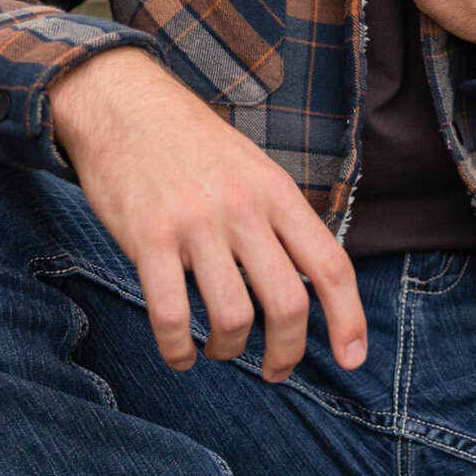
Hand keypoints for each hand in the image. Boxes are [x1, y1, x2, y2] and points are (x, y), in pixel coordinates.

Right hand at [49, 49, 367, 383]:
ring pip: (231, 317)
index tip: (352, 359)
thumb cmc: (190, 143)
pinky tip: (179, 354)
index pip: (331, 265)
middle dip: (287, 353)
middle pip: (288, 304)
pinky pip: (170, 315)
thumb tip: (307, 283)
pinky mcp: (148, 238)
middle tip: (276, 371)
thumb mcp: (252, 167)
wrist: (123, 104)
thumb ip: (279, 219)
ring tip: (217, 351)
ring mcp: (195, 224)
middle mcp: (243, 209)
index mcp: (276, 192)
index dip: (349, 320)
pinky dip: (177, 349)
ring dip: (227, 350)